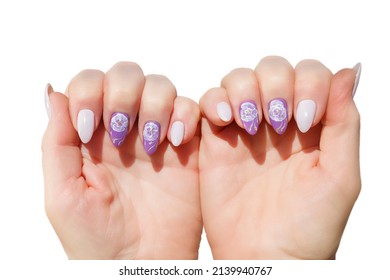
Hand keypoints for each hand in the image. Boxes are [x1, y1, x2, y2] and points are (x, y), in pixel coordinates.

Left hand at [42, 62, 201, 258]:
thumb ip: (56, 142)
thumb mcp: (63, 193)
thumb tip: (53, 92)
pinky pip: (192, 108)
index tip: (88, 128)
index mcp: (92, 136)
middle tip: (119, 133)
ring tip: (152, 144)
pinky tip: (176, 142)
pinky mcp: (188, 145)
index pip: (88, 84)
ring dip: (154, 105)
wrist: (142, 264)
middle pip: (126, 75)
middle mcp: (125, 129)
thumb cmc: (97, 239)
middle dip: (122, 94)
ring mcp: (157, 135)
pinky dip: (186, 115)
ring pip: (160, 86)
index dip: (88, 93)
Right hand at [199, 56, 360, 258]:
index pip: (310, 74)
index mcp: (311, 126)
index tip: (305, 121)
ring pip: (238, 79)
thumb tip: (349, 71)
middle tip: (277, 119)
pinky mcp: (215, 141)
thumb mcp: (340, 176)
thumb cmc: (308, 226)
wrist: (265, 258)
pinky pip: (208, 103)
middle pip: (272, 69)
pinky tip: (226, 121)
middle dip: (274, 84)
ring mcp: (244, 129)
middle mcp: (277, 122)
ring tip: (250, 122)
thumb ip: (344, 122)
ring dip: (244, 89)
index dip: (308, 84)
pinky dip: (214, 102)